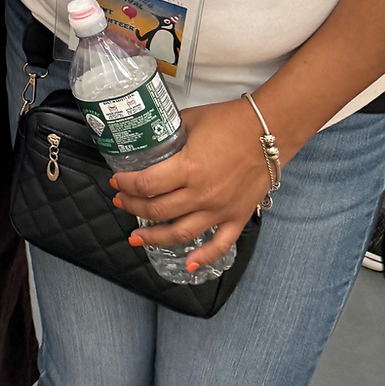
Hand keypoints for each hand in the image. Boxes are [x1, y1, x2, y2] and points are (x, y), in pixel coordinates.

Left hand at [110, 99, 272, 269]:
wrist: (268, 130)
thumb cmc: (230, 122)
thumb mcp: (190, 121)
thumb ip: (170, 135)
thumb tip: (150, 139)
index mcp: (188, 168)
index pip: (147, 185)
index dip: (126, 185)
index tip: (116, 182)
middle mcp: (201, 194)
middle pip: (158, 210)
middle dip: (133, 207)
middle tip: (121, 202)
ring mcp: (219, 209)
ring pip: (181, 232)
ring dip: (155, 237)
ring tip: (137, 238)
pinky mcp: (237, 216)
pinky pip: (219, 244)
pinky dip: (204, 257)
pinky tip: (188, 264)